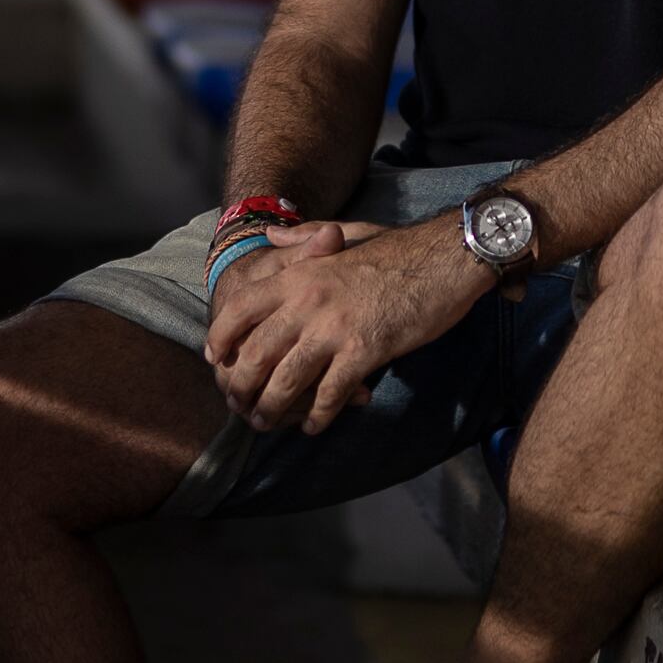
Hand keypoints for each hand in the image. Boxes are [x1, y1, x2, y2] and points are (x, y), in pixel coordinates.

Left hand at [203, 217, 491, 434]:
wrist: (445, 257)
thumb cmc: (398, 250)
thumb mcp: (344, 235)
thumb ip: (303, 239)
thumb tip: (270, 237)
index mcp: (298, 274)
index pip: (240, 308)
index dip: (220, 338)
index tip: (217, 361)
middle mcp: (307, 301)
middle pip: (255, 354)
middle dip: (241, 387)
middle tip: (240, 406)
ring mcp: (334, 327)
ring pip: (287, 380)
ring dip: (272, 409)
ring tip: (267, 424)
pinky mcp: (365, 351)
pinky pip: (330, 393)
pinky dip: (319, 415)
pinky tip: (315, 427)